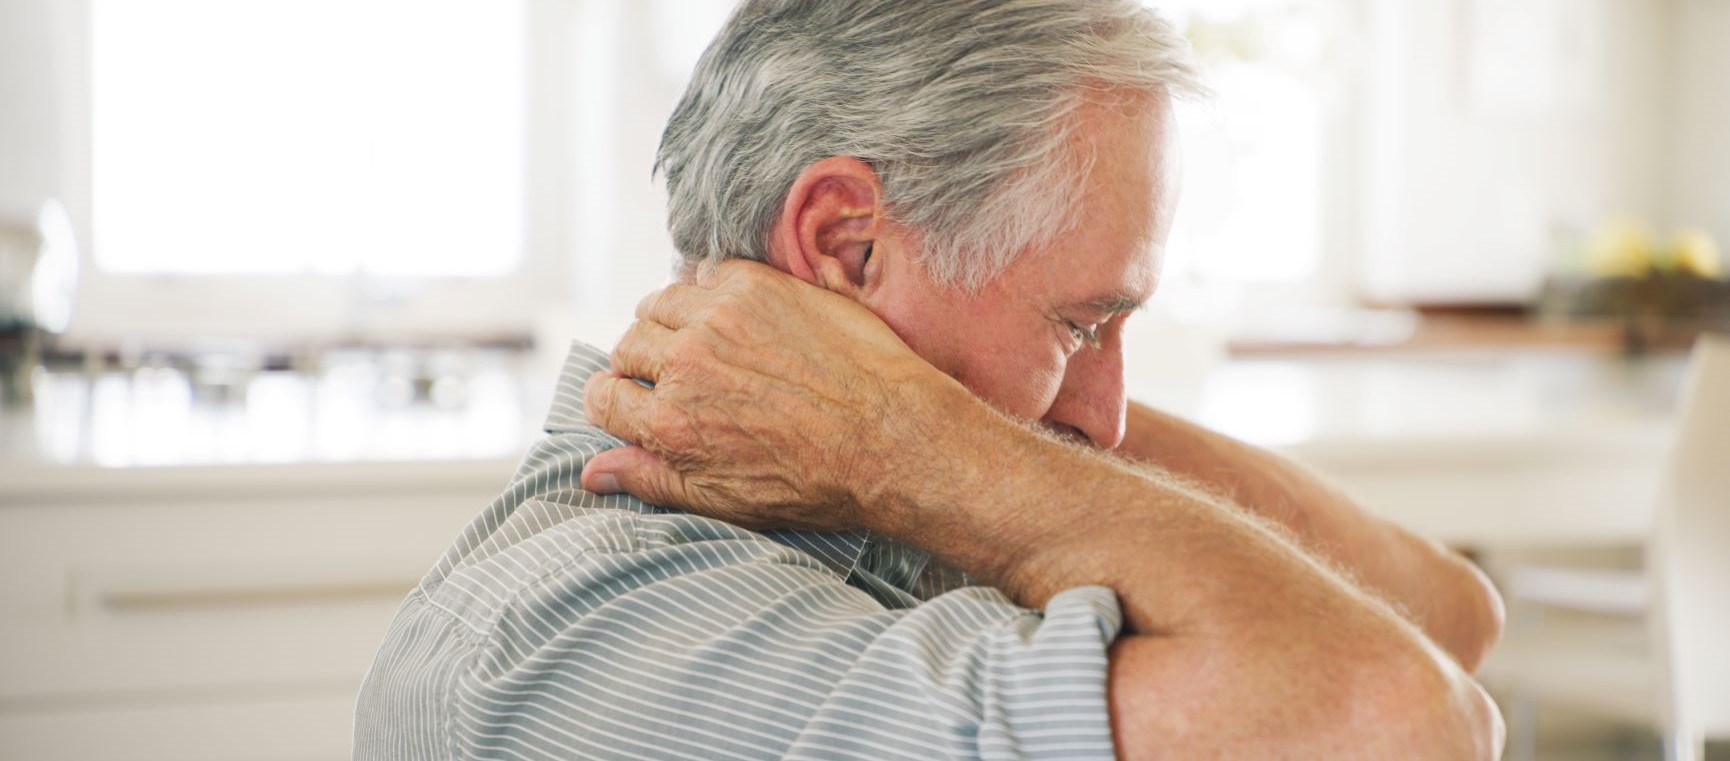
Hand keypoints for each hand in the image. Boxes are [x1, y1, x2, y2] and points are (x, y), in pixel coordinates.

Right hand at [580, 260, 954, 530]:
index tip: (637, 403)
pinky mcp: (758, 285)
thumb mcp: (725, 500)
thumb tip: (592, 473)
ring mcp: (721, 317)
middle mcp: (686, 364)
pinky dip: (710, 290)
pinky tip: (736, 316)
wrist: (893, 437)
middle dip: (643, 364)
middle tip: (680, 377)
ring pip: (659, 303)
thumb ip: (652, 480)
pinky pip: (706, 273)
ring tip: (703, 342)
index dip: (616, 403)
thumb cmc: (816, 480)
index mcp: (670, 424)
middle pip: (627, 346)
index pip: (601, 397)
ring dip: (670, 321)